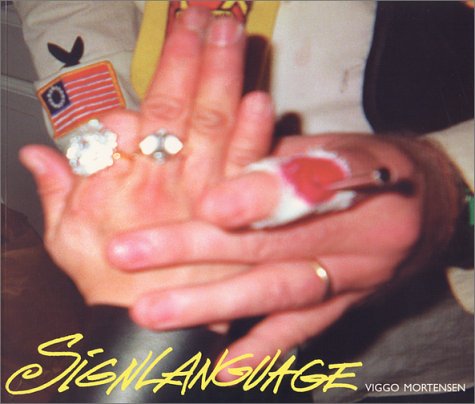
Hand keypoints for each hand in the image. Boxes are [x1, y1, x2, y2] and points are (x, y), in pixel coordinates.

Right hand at [20, 8, 274, 305]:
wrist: (153, 325)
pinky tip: (263, 101)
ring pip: (217, 129)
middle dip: (195, 54)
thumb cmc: (111, 281)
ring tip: (233, 32)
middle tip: (207, 10)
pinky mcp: (232, 214)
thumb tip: (38, 152)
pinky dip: (256, 137)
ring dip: (225, 78)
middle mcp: (168, 182)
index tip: (179, 27)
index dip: (165, 69)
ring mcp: (204, 197)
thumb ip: (55, 191)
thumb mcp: (64, 240)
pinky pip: (246, 172)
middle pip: (184, 108)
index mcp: (126, 183)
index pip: (146, 115)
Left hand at [108, 133, 461, 371]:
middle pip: (272, 244)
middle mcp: (358, 236)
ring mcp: (354, 278)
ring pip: (278, 292)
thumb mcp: (342, 145)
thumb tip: (221, 166)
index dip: (258, 196)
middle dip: (198, 250)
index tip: (208, 203)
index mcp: (361, 180)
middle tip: (131, 252)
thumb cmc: (377, 166)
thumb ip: (284, 158)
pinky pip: (304, 332)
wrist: (428, 204)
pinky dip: (262, 351)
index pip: (304, 187)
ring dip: (213, 302)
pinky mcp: (348, 306)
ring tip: (153, 311)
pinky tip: (221, 368)